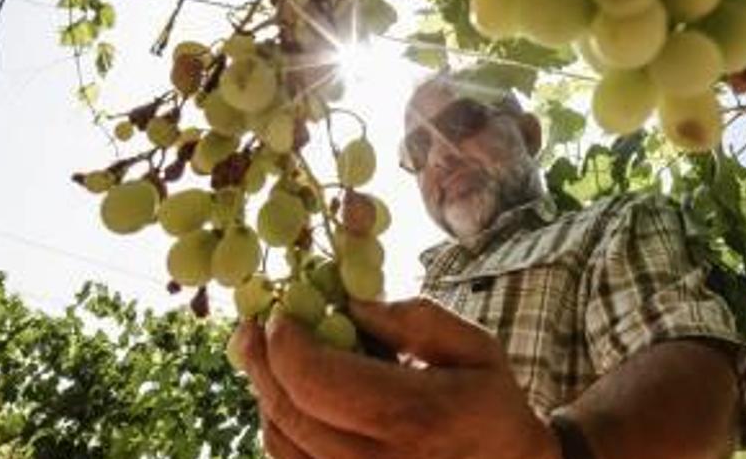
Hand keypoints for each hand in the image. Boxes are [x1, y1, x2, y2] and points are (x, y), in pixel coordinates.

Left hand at [238, 297, 561, 458]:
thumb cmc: (492, 408)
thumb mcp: (475, 349)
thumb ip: (415, 319)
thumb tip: (350, 303)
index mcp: (415, 417)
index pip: (317, 380)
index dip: (285, 344)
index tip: (279, 315)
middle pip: (289, 411)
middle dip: (262, 362)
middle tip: (253, 329)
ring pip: (281, 443)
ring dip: (267, 395)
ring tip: (267, 360)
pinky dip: (281, 429)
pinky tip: (290, 401)